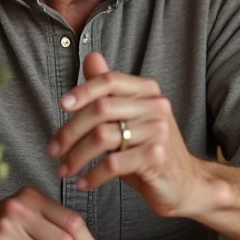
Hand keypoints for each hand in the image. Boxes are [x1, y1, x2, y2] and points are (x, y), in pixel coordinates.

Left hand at [48, 53, 214, 218]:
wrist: (185, 182)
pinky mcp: (157, 157)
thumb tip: (91, 57)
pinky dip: (92, 175)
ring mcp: (158, 131)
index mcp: (148, 92)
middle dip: (70, 131)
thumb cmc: (150, 149)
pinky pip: (113, 163)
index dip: (83, 90)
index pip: (110, 81)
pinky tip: (84, 183)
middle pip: (101, 108)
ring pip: (103, 136)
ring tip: (64, 170)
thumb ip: (109, 90)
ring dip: (76, 156)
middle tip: (54, 150)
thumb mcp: (130, 117)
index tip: (61, 105)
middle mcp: (156, 106)